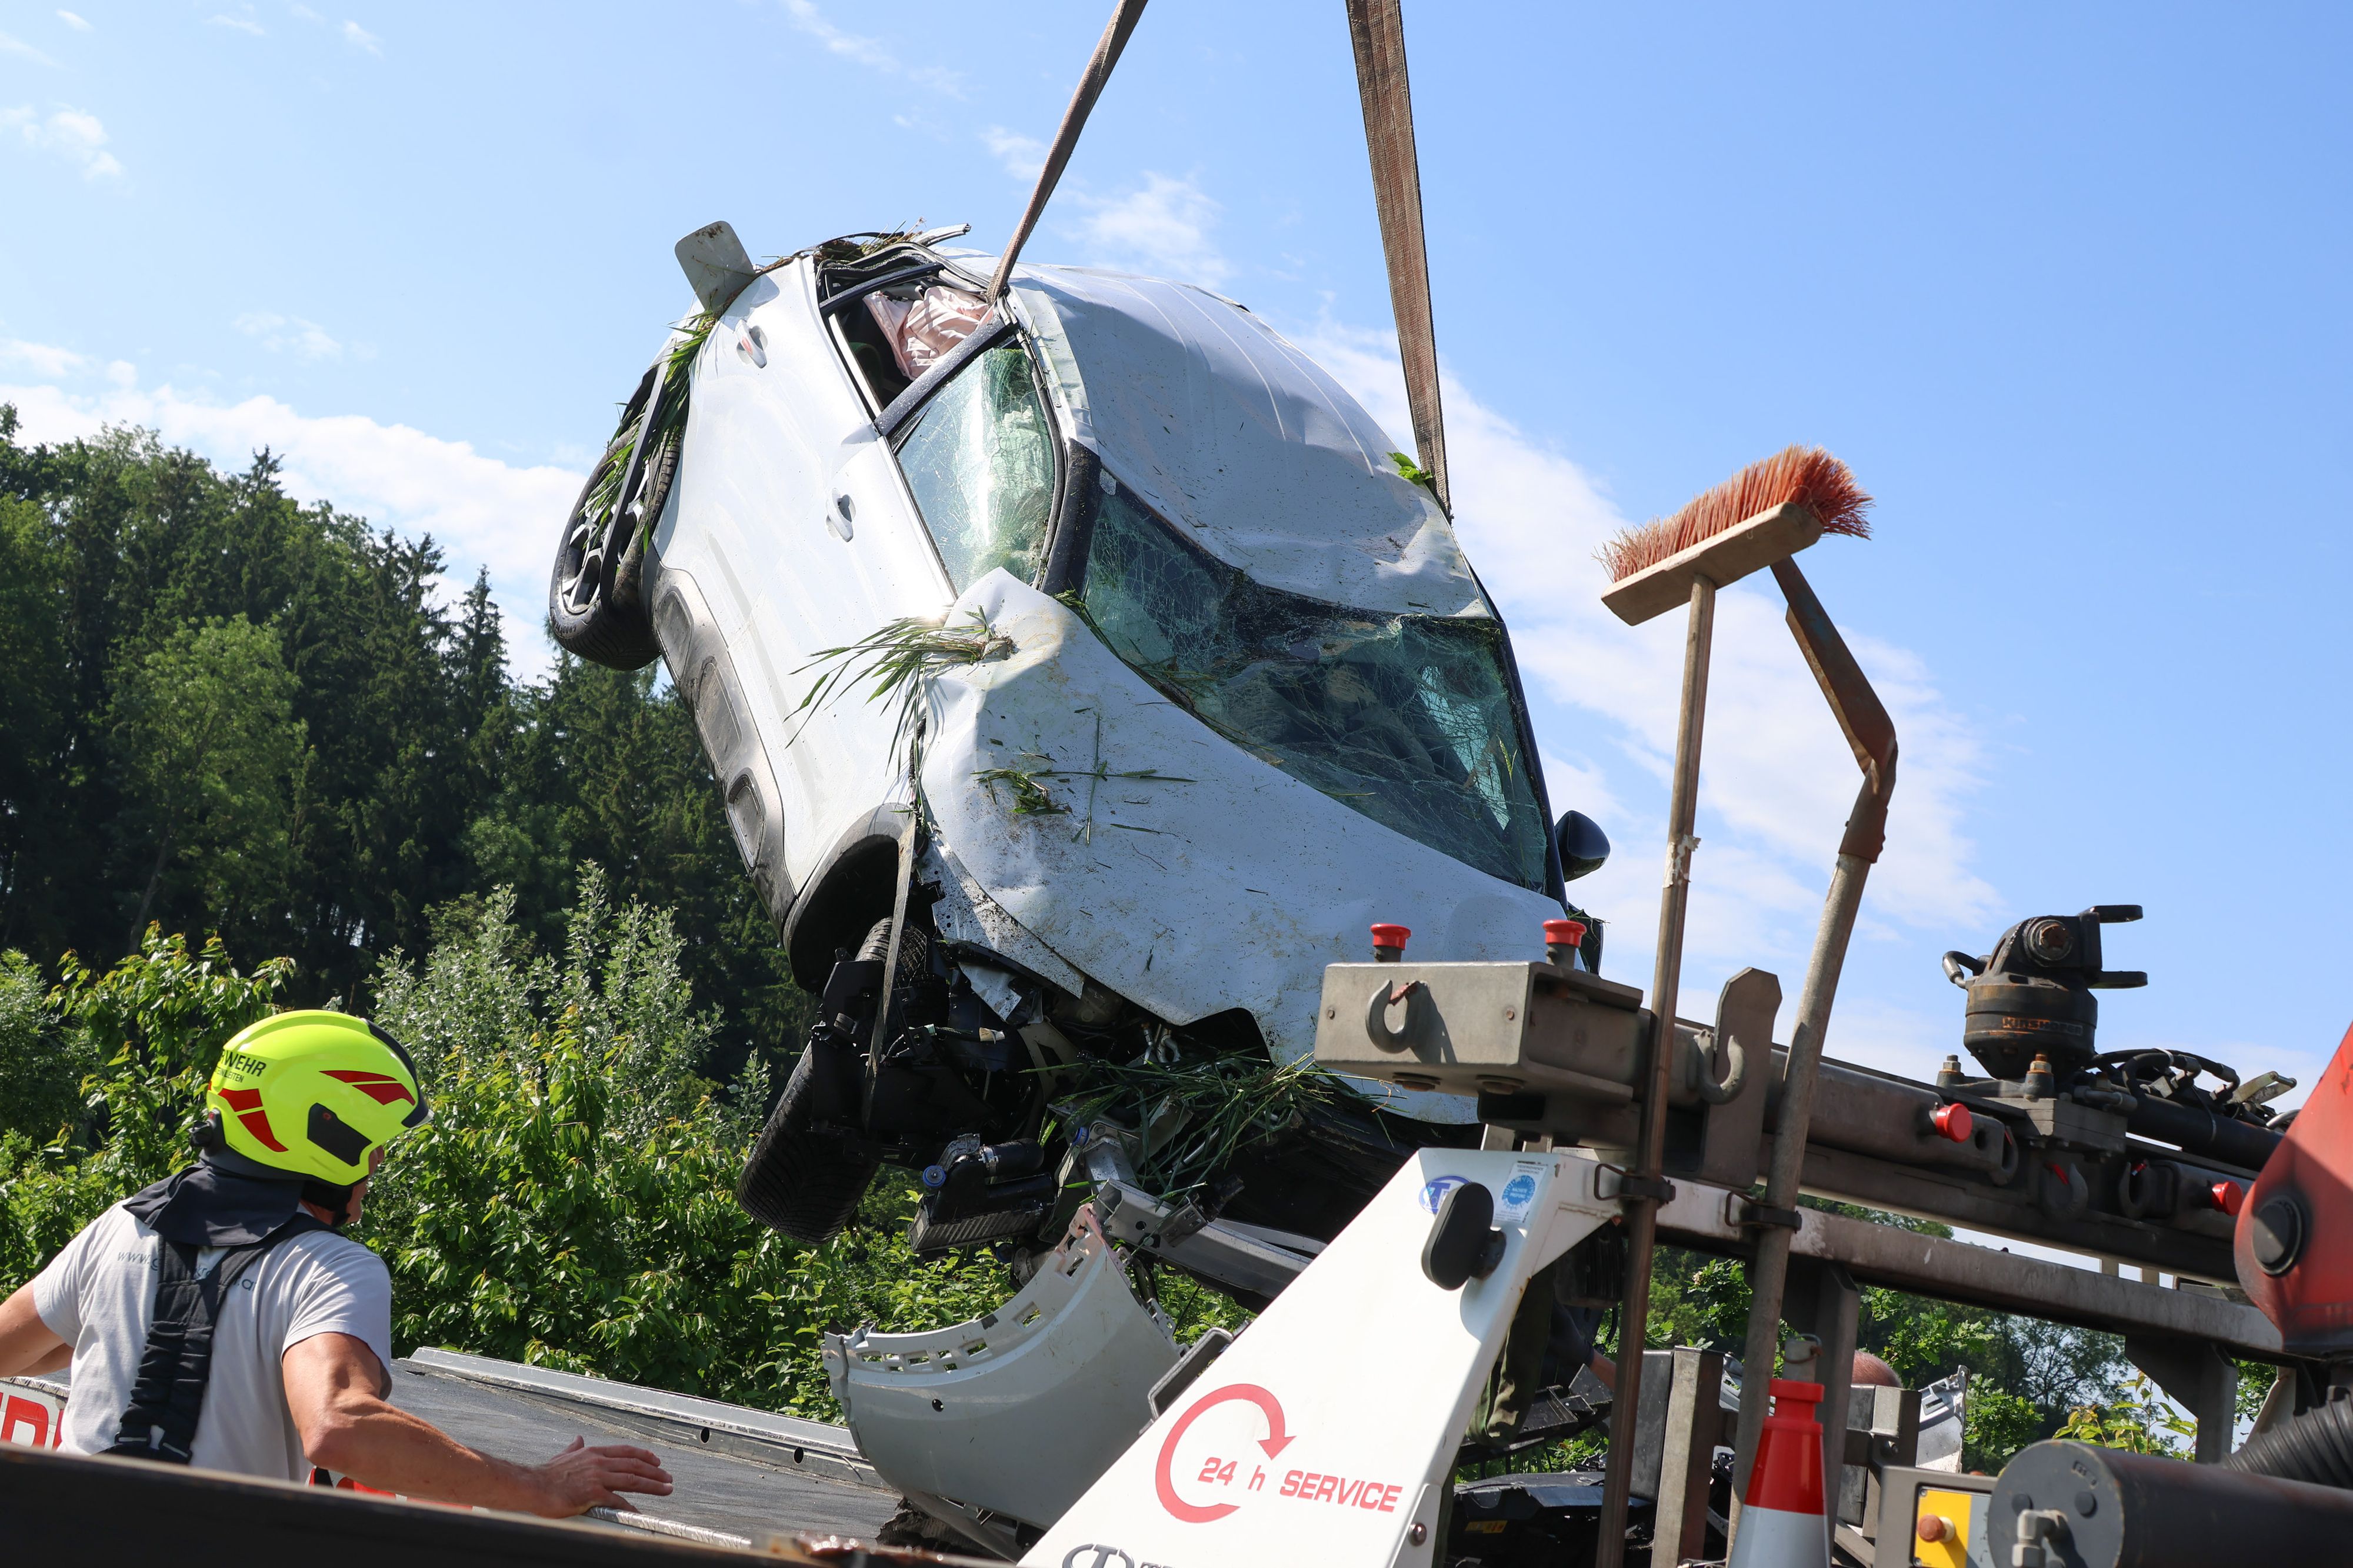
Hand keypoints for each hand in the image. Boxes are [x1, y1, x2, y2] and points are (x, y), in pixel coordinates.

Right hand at [528, 1436, 674, 1515]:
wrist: (533, 1487)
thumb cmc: (546, 1475)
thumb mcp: (563, 1456)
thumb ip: (573, 1448)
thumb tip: (578, 1439)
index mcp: (594, 1453)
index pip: (626, 1451)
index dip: (644, 1456)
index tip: (657, 1461)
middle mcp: (599, 1462)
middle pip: (635, 1465)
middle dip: (655, 1471)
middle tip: (668, 1478)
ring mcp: (597, 1477)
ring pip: (633, 1479)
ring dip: (653, 1485)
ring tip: (666, 1489)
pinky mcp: (592, 1494)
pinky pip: (618, 1500)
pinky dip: (631, 1506)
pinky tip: (640, 1512)